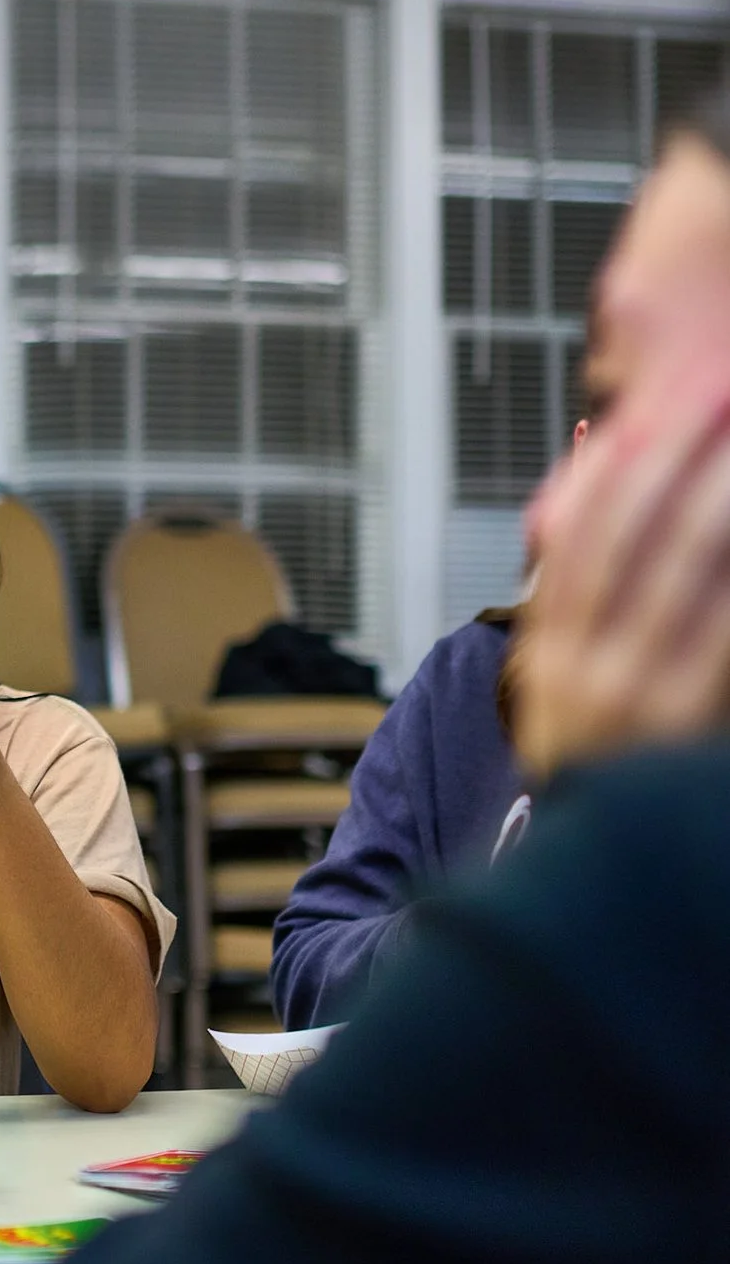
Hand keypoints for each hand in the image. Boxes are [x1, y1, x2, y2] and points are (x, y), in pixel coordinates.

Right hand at [517, 372, 729, 777]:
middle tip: (720, 396)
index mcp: (550, 653)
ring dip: (724, 497)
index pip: (578, 540)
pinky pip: (724, 631)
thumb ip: (577, 604)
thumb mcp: (561, 684)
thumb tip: (595, 507)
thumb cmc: (597, 760)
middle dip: (682, 460)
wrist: (603, 867)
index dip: (618, 469)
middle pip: (635, 539)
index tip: (659, 411)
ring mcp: (639, 695)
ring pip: (686, 572)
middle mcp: (586, 670)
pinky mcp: (691, 719)